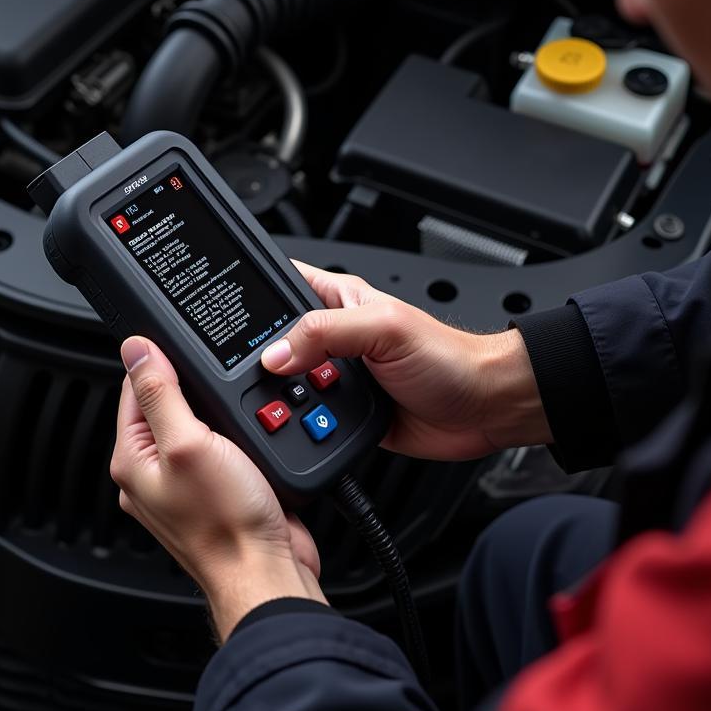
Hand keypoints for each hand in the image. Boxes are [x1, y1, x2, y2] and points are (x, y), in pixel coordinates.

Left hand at [110, 336, 327, 640]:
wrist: (267, 571)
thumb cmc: (226, 524)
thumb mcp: (189, 444)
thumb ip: (161, 393)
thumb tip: (137, 349)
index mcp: (132, 459)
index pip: (134, 387)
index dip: (160, 360)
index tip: (188, 347)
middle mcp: (153, 472)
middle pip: (168, 402)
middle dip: (196, 387)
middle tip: (221, 386)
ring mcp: (186, 482)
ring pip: (200, 422)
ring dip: (223, 410)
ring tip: (241, 412)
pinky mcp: (219, 489)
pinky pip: (225, 445)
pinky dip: (240, 433)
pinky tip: (254, 433)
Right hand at [261, 262, 550, 459]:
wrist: (484, 409)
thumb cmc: (450, 358)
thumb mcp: (383, 329)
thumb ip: (325, 332)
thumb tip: (276, 352)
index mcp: (337, 300)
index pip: (279, 284)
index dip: (251, 295)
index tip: (226, 313)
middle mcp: (332, 336)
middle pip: (272, 343)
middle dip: (260, 359)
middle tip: (258, 372)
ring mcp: (335, 376)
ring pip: (284, 385)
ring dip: (282, 396)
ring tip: (285, 399)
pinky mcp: (341, 413)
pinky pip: (305, 420)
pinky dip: (300, 426)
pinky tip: (303, 425)